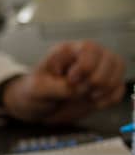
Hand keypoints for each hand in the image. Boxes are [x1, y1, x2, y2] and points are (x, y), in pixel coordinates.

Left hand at [0, 41, 125, 123]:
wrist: (37, 107)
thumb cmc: (34, 92)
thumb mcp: (37, 89)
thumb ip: (57, 87)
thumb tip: (77, 88)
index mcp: (67, 52)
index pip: (89, 48)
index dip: (85, 66)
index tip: (71, 80)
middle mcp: (86, 57)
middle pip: (110, 58)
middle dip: (98, 79)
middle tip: (80, 91)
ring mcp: (97, 70)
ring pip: (119, 69)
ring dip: (107, 88)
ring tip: (88, 96)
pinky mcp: (104, 86)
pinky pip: (120, 87)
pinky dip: (111, 98)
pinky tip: (95, 103)